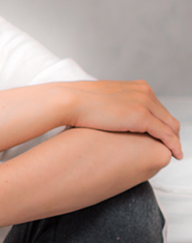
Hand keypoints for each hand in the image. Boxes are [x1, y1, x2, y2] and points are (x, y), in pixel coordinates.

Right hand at [61, 80, 181, 158]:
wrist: (68, 101)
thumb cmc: (75, 104)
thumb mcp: (100, 101)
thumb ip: (111, 107)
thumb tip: (107, 117)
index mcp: (136, 87)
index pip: (157, 107)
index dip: (161, 123)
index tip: (159, 136)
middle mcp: (145, 92)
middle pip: (167, 116)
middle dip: (171, 133)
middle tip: (170, 148)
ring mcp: (145, 104)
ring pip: (170, 125)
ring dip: (174, 140)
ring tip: (174, 153)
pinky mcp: (142, 117)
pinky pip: (165, 134)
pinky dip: (173, 145)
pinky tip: (175, 155)